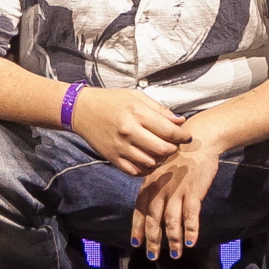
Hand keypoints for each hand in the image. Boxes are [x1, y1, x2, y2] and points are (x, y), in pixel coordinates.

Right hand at [68, 86, 191, 174]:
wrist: (81, 110)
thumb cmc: (111, 101)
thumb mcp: (136, 97)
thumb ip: (159, 110)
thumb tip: (180, 122)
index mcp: (137, 113)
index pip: (169, 131)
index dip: (182, 136)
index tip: (186, 136)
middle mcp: (129, 131)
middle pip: (163, 149)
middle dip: (173, 148)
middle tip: (173, 144)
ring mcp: (120, 147)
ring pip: (151, 162)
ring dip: (161, 159)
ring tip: (160, 151)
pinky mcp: (113, 158)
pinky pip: (136, 171)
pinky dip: (146, 168)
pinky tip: (147, 159)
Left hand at [131, 133, 222, 258]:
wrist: (199, 140)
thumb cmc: (179, 155)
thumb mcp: (160, 169)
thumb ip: (155, 187)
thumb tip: (151, 206)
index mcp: (150, 183)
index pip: (140, 209)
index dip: (137, 227)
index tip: (135, 243)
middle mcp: (161, 189)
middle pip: (153, 219)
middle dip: (152, 240)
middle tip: (152, 257)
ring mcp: (177, 190)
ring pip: (171, 221)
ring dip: (172, 240)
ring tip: (174, 255)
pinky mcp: (194, 191)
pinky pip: (190, 215)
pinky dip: (190, 230)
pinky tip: (190, 242)